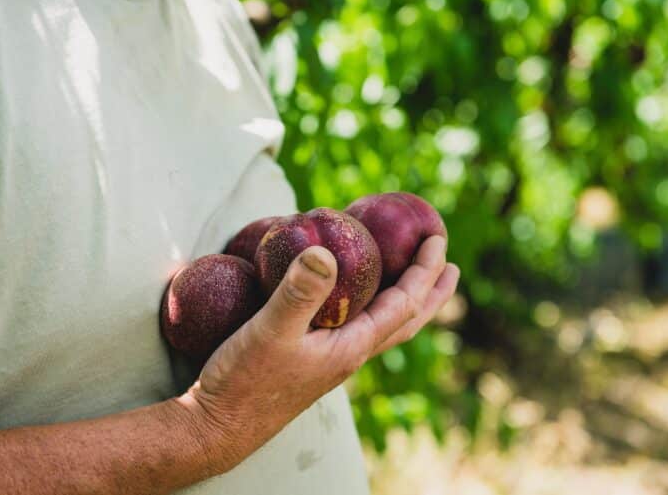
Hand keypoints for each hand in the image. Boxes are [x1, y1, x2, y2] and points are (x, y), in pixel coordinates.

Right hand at [178, 235, 458, 474]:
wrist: (218, 428)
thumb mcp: (270, 332)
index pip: (405, 304)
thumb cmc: (245, 383)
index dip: (424, 271)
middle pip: (407, 321)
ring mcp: (332, 360)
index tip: (438, 239)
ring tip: (413, 278)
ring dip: (406, 300)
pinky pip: (356, 328)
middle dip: (431, 291)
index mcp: (352, 347)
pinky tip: (350, 299)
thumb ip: (298, 293)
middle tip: (449, 265)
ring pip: (384, 326)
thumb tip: (326, 253)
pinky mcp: (312, 361)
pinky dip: (370, 306)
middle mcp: (350, 355)